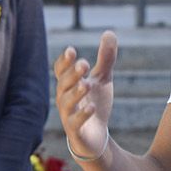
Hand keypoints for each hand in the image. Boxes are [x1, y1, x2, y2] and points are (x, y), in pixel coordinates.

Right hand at [54, 30, 117, 161]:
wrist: (95, 138)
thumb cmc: (94, 103)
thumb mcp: (103, 79)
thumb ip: (105, 58)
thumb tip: (109, 32)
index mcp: (69, 84)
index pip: (60, 70)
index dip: (64, 61)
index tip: (72, 51)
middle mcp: (64, 98)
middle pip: (63, 84)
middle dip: (72, 74)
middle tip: (83, 64)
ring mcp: (68, 115)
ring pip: (67, 102)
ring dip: (76, 93)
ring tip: (87, 84)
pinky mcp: (75, 131)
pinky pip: (75, 123)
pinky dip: (82, 115)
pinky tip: (91, 107)